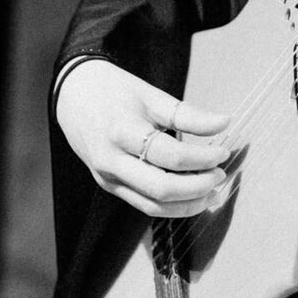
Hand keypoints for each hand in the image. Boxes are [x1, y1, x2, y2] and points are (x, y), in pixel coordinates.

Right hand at [55, 58, 232, 217]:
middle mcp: (111, 161)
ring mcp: (107, 178)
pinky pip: (143, 204)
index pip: (170, 155)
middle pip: (161, 188)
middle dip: (197, 187)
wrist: (73, 96)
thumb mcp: (151, 95)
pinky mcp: (109, 186)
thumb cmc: (114, 91)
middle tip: (220, 175)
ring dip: (187, 204)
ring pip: (152, 205)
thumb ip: (187, 114)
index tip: (223, 152)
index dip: (202, 158)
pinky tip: (190, 195)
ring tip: (212, 191)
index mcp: (122, 131)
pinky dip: (171, 205)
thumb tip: (224, 123)